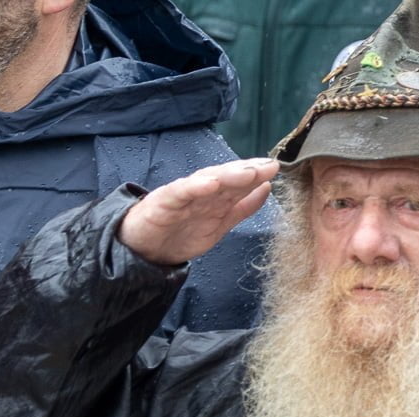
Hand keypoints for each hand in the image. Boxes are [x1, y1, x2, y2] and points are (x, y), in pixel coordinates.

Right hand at [118, 158, 278, 266]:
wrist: (143, 249)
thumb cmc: (181, 231)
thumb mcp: (220, 222)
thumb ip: (243, 207)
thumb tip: (268, 187)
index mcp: (215, 197)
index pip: (237, 183)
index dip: (255, 175)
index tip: (274, 167)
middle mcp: (200, 192)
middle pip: (225, 178)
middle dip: (247, 171)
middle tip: (268, 165)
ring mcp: (182, 196)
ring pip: (206, 181)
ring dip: (228, 175)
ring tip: (248, 171)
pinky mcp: (163, 203)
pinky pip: (180, 193)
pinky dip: (195, 187)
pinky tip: (210, 183)